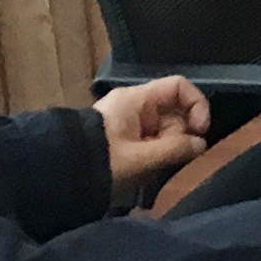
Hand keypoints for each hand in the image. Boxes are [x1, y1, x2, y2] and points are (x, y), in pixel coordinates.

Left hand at [96, 76, 211, 183]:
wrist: (60, 174)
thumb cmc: (101, 161)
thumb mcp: (141, 158)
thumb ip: (175, 149)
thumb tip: (200, 144)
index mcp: (137, 99)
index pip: (178, 86)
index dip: (196, 105)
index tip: (199, 132)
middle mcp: (134, 105)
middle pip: (173, 112)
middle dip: (179, 136)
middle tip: (169, 158)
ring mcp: (128, 122)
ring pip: (163, 129)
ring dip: (166, 148)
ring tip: (153, 167)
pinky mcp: (123, 138)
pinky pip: (150, 140)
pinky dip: (155, 154)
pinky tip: (147, 169)